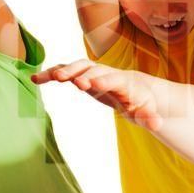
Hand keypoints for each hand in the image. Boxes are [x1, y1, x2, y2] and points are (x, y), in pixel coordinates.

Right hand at [32, 60, 161, 130]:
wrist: (133, 88)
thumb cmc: (140, 102)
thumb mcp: (147, 112)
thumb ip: (150, 118)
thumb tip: (158, 125)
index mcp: (123, 82)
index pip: (113, 79)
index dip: (103, 80)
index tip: (92, 84)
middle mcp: (106, 73)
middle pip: (93, 69)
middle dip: (82, 73)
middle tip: (70, 80)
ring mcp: (92, 72)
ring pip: (77, 66)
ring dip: (64, 70)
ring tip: (50, 78)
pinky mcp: (80, 76)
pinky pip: (64, 72)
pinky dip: (50, 73)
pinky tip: (35, 80)